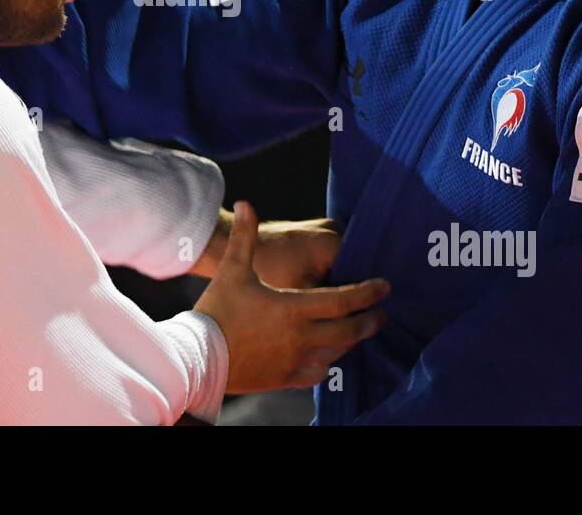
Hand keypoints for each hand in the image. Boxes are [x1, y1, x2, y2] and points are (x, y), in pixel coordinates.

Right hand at [193, 202, 388, 392]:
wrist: (198, 356)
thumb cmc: (217, 310)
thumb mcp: (233, 270)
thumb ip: (245, 237)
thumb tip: (246, 203)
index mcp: (293, 308)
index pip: (343, 299)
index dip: (367, 292)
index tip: (384, 287)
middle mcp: (301, 337)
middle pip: (349, 330)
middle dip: (370, 321)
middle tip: (382, 313)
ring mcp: (295, 361)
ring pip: (337, 353)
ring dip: (352, 341)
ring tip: (358, 331)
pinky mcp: (285, 379)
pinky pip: (317, 373)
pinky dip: (328, 363)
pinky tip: (329, 357)